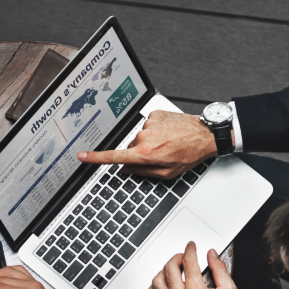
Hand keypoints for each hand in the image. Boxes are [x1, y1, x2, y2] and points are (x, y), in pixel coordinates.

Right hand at [78, 110, 223, 178]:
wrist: (206, 134)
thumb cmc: (190, 154)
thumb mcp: (167, 173)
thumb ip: (143, 172)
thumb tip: (127, 169)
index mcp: (145, 153)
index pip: (113, 157)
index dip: (95, 158)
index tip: (82, 156)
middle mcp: (143, 137)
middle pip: (131, 148)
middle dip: (141, 153)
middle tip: (161, 155)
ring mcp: (149, 124)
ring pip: (140, 137)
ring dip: (151, 141)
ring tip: (169, 143)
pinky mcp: (155, 114)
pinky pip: (149, 125)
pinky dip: (157, 130)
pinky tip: (169, 133)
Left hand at [145, 241, 238, 288]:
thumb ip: (219, 269)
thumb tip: (211, 254)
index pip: (188, 261)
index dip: (189, 250)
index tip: (191, 247)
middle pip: (169, 268)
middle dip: (176, 258)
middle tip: (182, 257)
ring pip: (157, 281)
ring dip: (163, 271)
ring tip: (172, 270)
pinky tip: (160, 286)